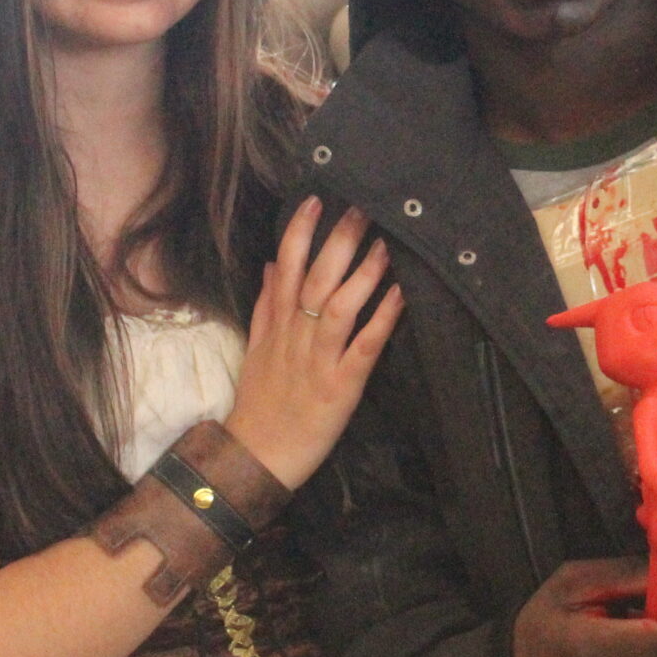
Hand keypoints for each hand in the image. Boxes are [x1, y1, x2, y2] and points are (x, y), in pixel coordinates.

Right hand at [224, 198, 402, 490]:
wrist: (257, 456)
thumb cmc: (260, 402)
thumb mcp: (257, 348)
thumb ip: (265, 304)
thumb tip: (271, 262)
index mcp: (277, 324)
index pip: (286, 267)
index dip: (299, 232)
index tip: (316, 200)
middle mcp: (296, 336)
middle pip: (315, 278)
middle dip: (338, 241)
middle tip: (362, 208)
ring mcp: (318, 360)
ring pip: (339, 306)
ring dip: (363, 273)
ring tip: (385, 245)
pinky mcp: (340, 386)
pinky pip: (363, 347)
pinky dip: (382, 319)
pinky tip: (399, 296)